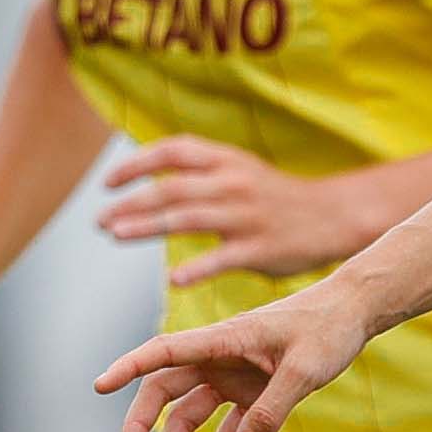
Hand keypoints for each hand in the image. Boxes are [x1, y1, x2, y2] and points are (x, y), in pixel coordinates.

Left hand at [96, 135, 366, 277]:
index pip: (172, 152)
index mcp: (226, 160)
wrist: (332, 217)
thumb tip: (145, 172)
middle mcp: (233, 183)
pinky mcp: (260, 249)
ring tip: (115, 235)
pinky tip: (173, 279)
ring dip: (146, 227)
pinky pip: (222, 259)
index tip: (107, 184)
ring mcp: (247, 216)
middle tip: (99, 221)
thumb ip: (198, 170)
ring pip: (188, 218)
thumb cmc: (275, 198)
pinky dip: (196, 269)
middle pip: (172, 188)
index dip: (135, 165)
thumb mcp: (240, 169)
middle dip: (131, 202)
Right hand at [96, 278, 381, 431]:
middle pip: (164, 392)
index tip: (99, 386)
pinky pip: (228, 429)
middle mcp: (218, 358)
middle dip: (141, 428)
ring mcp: (233, 377)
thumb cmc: (328, 329)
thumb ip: (271, 410)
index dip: (129, 366)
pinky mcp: (252, 393)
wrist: (354, 313)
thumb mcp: (305, 370)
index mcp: (223, 340)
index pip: (164, 352)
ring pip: (189, 417)